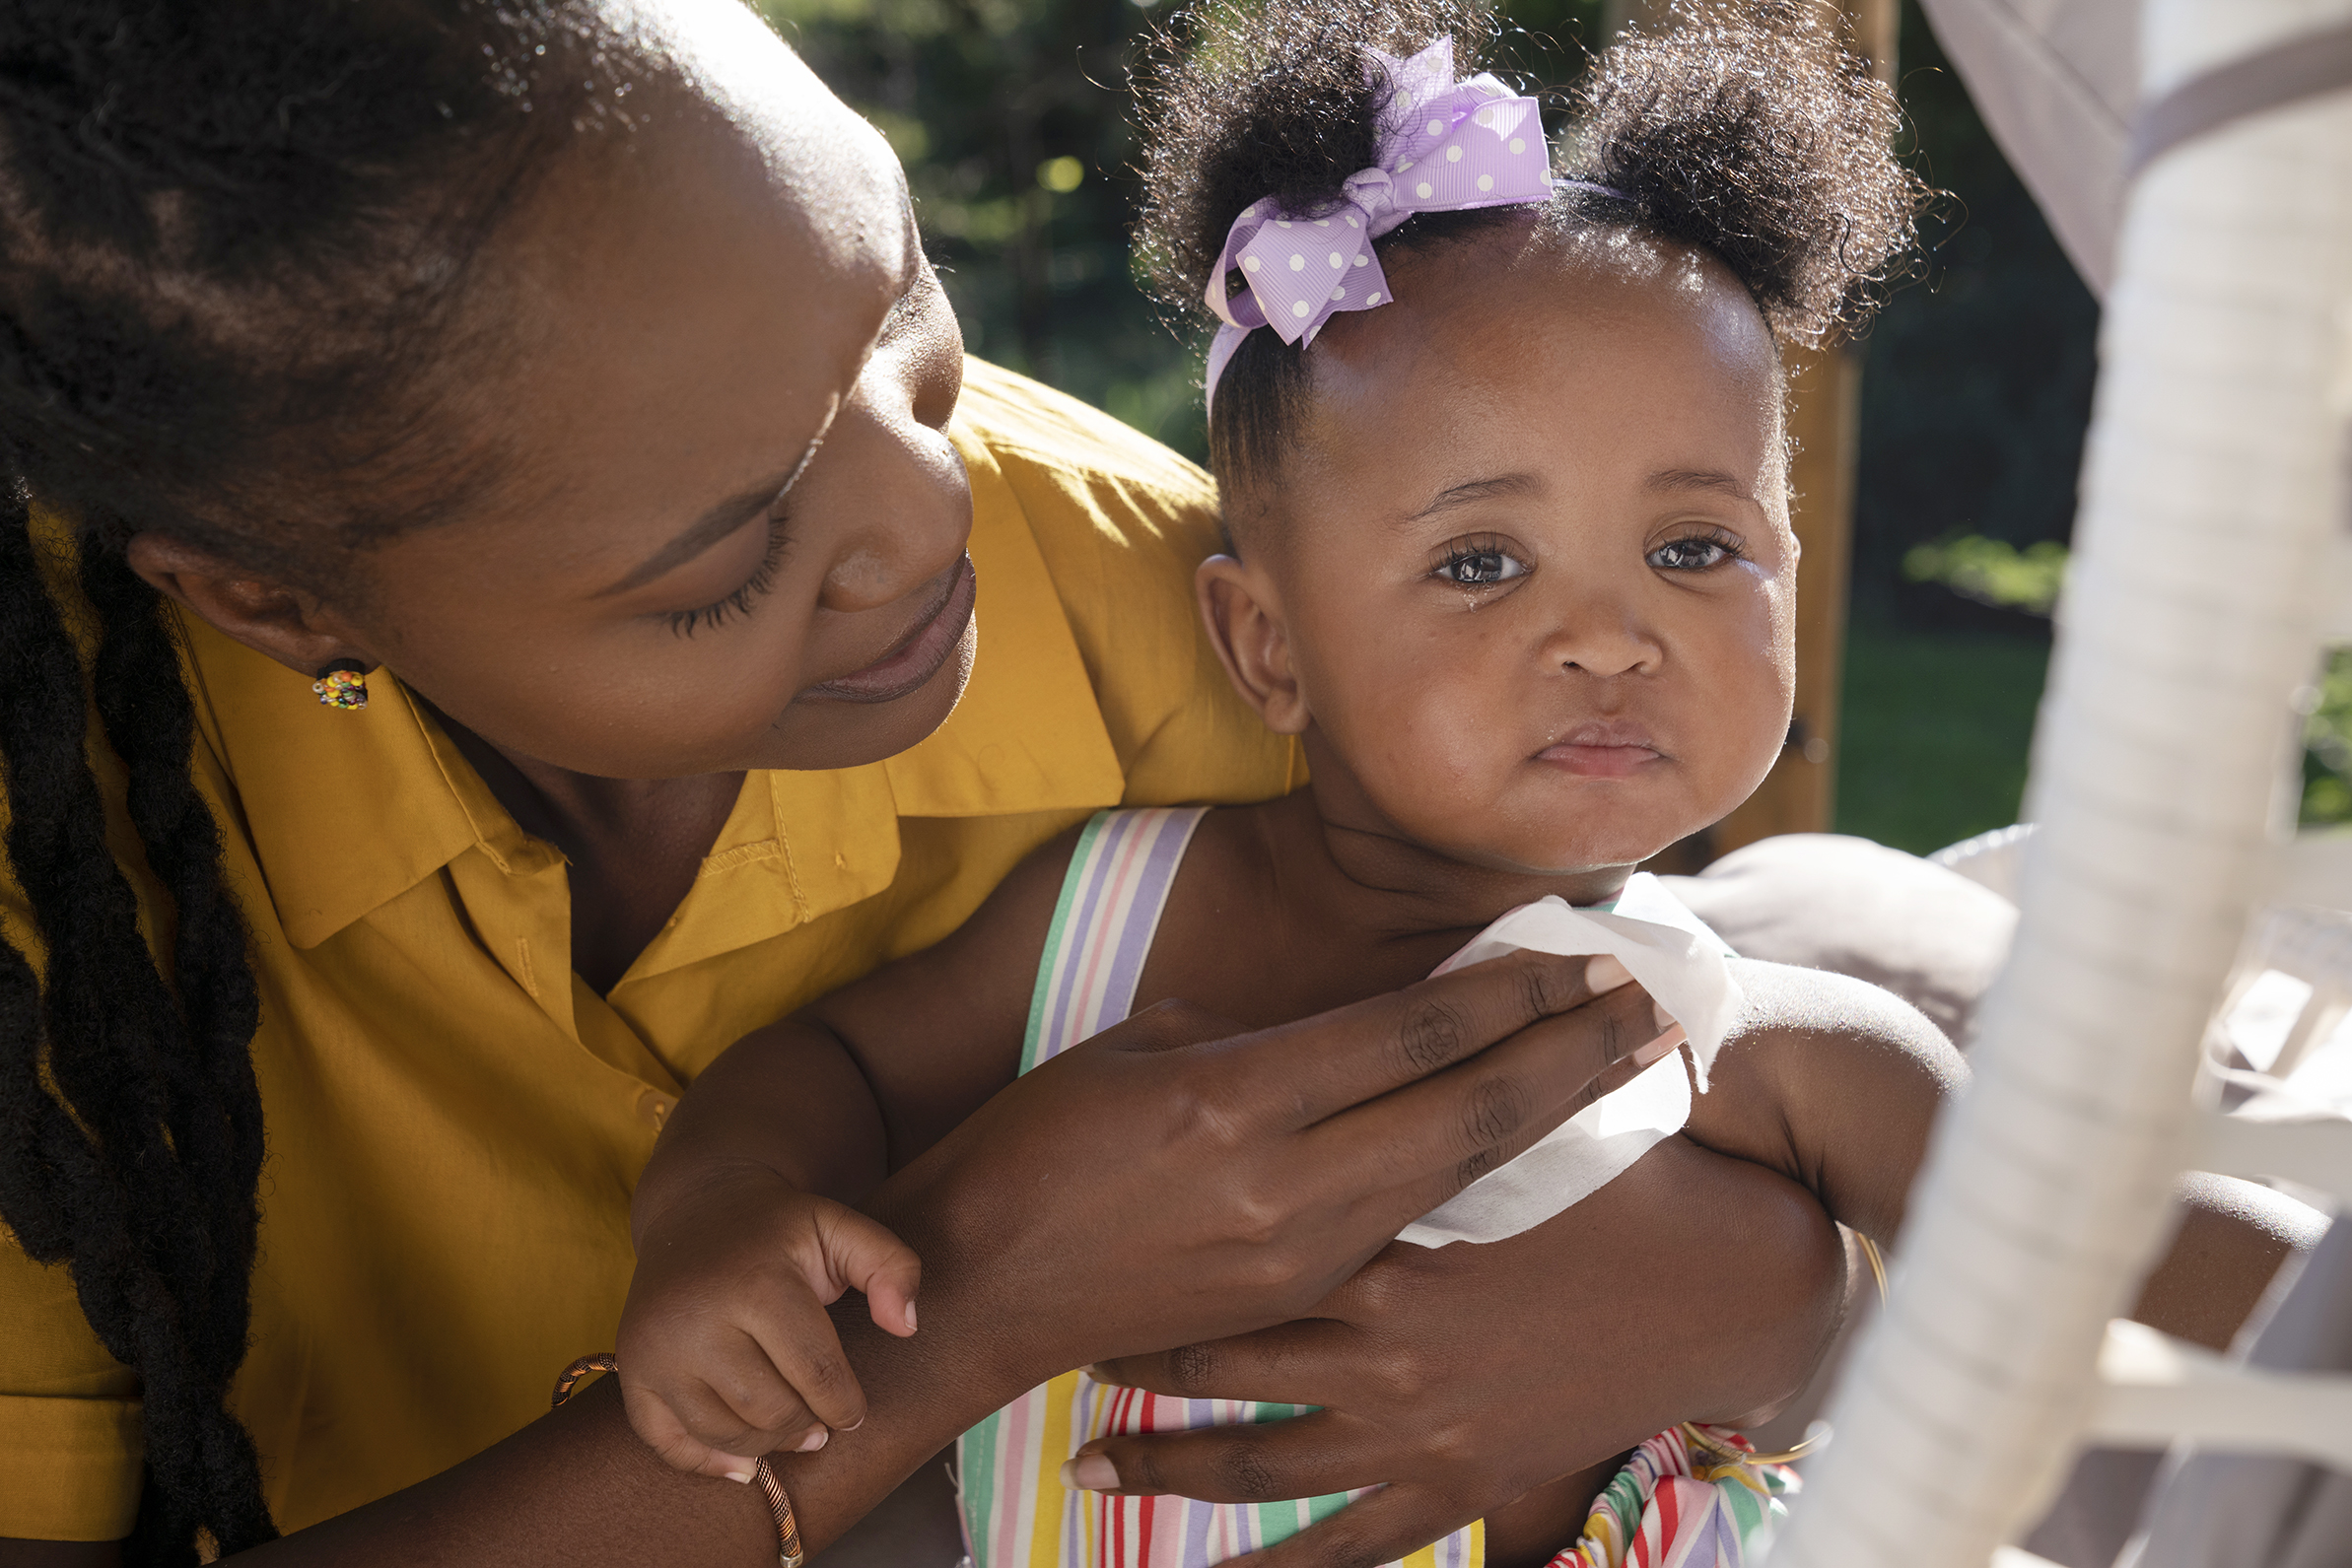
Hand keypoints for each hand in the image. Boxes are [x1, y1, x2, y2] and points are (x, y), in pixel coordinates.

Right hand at [618, 1160, 920, 1479]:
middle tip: (821, 1419)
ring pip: (724, 1432)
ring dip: (767, 1442)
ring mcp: (656, 1348)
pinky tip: (742, 1460)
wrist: (696, 1212)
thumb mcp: (842, 1228)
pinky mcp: (632, 1371)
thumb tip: (906, 1326)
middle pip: (769, 1410)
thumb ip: (892, 1266)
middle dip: (807, 1423)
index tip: (853, 1410)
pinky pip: (668, 1444)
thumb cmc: (779, 1230)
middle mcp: (697, 1318)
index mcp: (757, 1283)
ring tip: (790, 1426)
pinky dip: (707, 1462)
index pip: (817, 1374)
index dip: (845, 1405)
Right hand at [862, 949, 1667, 1395]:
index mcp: (1234, 1095)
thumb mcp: (1139, 1050)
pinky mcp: (1299, 1296)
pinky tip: (1538, 1143)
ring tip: (1631, 1064)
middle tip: (1655, 999)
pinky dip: (1489, 1172)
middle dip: (1574, 1048)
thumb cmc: (1040, 1144)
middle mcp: (1283, 1179)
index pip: (1411, 1029)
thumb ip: (1261, 1038)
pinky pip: (1415, 1220)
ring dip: (1557, 1112)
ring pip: (1462, 1170)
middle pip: (1470, 1106)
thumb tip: (1354, 1030)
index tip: (1589, 949)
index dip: (1513, 987)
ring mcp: (1300, 1251)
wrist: (981, 1286)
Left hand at [1066, 1135, 1846, 1567]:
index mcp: (1378, 1228)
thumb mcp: (1479, 1121)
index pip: (1232, 1231)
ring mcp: (1414, 1425)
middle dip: (1133, 1348)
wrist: (1726, 1291)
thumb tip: (1303, 1044)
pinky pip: (1339, 1548)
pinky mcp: (1453, 1487)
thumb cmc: (1612, 1185)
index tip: (1075, 1231)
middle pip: (1215, 1345)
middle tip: (1065, 1342)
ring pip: (1251, 1454)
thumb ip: (1392, 1091)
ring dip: (1161, 1459)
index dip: (1142, 1240)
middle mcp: (1381, 1336)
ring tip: (1083, 1456)